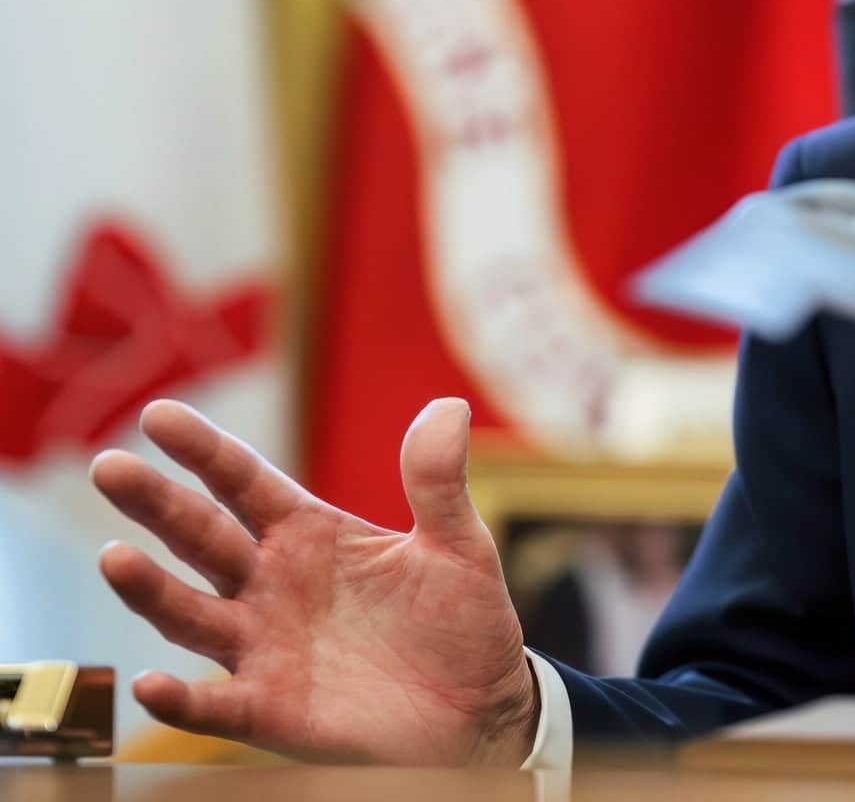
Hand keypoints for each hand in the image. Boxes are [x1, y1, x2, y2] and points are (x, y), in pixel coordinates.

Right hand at [89, 398, 538, 765]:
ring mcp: (262, 647)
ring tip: (114, 556)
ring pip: (190, 614)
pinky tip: (150, 684)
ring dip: (149, 589)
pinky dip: (179, 700)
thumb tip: (448, 408)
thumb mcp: (458, 545)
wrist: (481, 708)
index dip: (203, 450)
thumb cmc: (461, 621)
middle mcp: (271, 585)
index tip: (158, 414)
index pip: (244, 482)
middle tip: (109, 467)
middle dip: (156, 503)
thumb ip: (437, 482)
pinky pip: (213, 706)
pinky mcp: (269, 711)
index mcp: (309, 535)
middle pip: (201, 537)